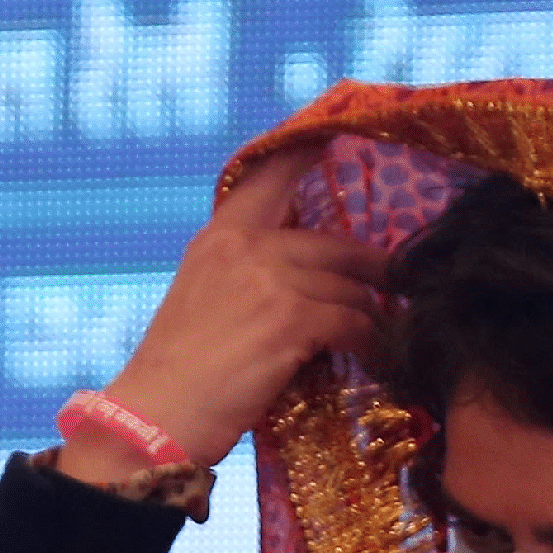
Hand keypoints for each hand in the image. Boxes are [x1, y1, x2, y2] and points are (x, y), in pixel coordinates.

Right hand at [76, 145, 385, 479]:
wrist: (152, 421)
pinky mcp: (290, 319)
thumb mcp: (204, 302)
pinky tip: (379, 359)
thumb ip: (247, 275)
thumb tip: (308, 277)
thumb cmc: (179, 377)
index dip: (309, 147)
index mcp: (219, 237)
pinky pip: (353, 321)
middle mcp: (243, 245)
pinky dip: (372, 343)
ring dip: (374, 314)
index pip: (270, 175)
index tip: (338, 131)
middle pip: (333, 243)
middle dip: (373, 266)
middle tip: (400, 281)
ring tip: (390, 334)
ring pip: (349, 286)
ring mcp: (268, 279)